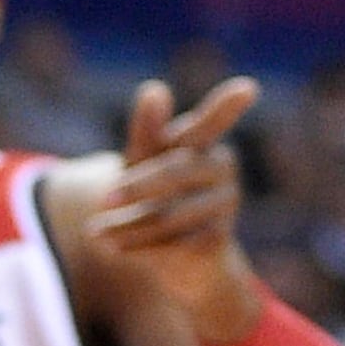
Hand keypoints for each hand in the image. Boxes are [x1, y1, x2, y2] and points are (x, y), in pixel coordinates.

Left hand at [86, 78, 264, 342]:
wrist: (182, 258)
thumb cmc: (157, 196)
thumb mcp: (143, 162)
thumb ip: (147, 129)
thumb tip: (155, 88)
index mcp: (202, 142)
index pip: (212, 122)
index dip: (227, 106)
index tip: (248, 87)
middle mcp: (223, 169)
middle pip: (176, 172)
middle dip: (136, 188)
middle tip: (102, 199)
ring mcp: (226, 205)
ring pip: (169, 214)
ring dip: (127, 225)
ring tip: (96, 233)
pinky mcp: (220, 240)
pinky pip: (173, 244)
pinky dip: (138, 248)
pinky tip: (117, 249)